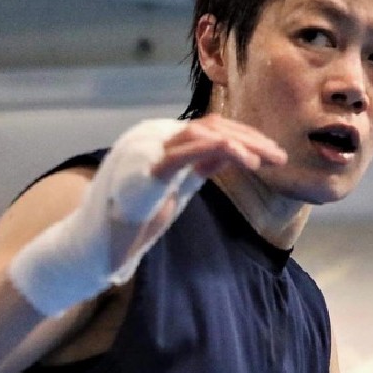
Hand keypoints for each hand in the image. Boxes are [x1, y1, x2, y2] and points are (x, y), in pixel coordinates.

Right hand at [9, 116, 285, 317]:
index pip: (209, 128)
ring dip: (243, 143)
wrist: (92, 247)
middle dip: (250, 139)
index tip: (270, 153)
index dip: (243, 137)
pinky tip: (247, 163)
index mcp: (158, 139)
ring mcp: (145, 148)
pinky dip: (223, 150)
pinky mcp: (146, 169)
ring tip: (269, 161)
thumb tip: (224, 155)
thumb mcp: (173, 189)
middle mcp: (150, 136)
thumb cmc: (129, 220)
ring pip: (205, 131)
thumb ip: (196, 168)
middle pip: (212, 125)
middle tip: (279, 157)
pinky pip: (189, 150)